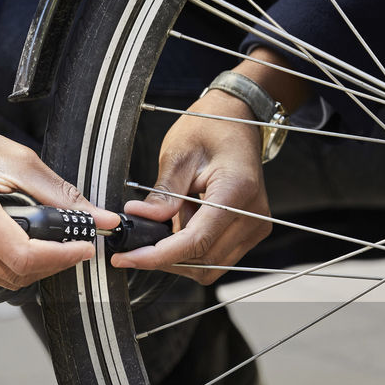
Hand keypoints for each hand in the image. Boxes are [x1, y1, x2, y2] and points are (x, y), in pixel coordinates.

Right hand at [0, 54, 119, 289]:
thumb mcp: (16, 159)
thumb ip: (60, 194)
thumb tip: (100, 219)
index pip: (22, 255)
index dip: (60, 258)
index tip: (82, 248)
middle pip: (13, 274)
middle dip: (48, 262)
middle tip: (64, 242)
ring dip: (23, 264)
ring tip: (30, 234)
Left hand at [109, 88, 270, 285]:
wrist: (237, 119)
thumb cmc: (210, 128)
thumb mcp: (178, 153)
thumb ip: (163, 193)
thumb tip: (141, 220)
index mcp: (236, 191)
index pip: (196, 241)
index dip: (158, 255)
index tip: (128, 258)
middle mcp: (253, 214)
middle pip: (203, 260)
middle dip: (166, 257)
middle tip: (138, 240)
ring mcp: (255, 225)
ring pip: (211, 265)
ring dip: (181, 254)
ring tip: (172, 218)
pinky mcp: (251, 231)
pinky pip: (218, 255)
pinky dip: (193, 248)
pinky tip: (184, 222)